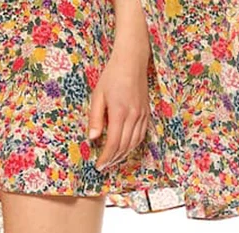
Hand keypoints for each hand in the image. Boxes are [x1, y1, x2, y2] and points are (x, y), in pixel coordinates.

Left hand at [87, 25, 151, 170]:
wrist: (132, 61)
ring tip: (112, 161)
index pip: (113, 143)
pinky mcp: (146, 113)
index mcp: (120, 112)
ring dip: (123, 155)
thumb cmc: (112, 76)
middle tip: (103, 166)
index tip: (98, 166)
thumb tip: (93, 138)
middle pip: (124, 146)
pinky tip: (124, 149)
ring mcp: (142, 115)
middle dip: (113, 159)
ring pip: (134, 143)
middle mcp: (134, 116)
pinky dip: (132, 146)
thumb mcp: (98, 95)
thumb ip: (95, 118)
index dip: (106, 157)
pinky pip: (140, 136)